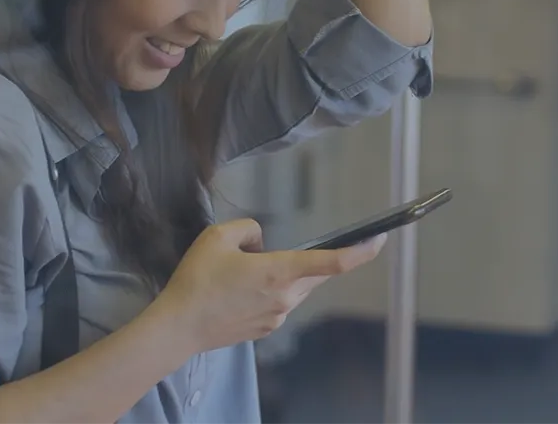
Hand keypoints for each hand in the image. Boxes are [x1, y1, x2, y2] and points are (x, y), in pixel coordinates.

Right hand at [157, 219, 384, 353]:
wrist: (178, 328)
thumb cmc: (196, 281)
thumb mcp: (217, 237)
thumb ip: (248, 229)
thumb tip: (262, 241)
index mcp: (279, 271)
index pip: (332, 262)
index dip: (360, 251)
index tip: (379, 239)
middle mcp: (286, 296)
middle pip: (315, 273)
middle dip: (308, 258)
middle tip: (278, 250)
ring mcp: (278, 316)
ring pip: (297, 287)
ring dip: (285, 274)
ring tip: (244, 271)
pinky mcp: (267, 328)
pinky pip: (281, 301)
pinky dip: (271, 290)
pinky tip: (241, 289)